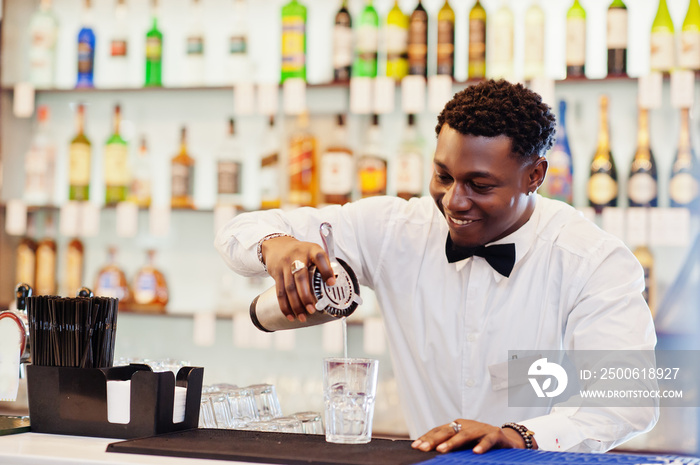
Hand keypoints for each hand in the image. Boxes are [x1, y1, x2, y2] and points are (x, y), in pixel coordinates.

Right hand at [261, 236, 335, 321]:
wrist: (277, 245)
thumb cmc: (301, 252)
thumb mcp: (313, 252)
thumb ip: (323, 265)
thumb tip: (333, 286)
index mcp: (311, 250)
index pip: (320, 257)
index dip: (326, 270)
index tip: (332, 283)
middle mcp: (297, 256)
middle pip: (301, 277)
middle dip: (306, 296)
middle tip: (312, 309)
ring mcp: (285, 265)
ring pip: (289, 288)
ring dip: (296, 305)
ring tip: (303, 317)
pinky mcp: (276, 273)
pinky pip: (280, 292)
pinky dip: (285, 306)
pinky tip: (291, 315)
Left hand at [411, 419, 535, 453]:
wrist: (507, 440)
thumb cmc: (480, 443)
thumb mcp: (463, 444)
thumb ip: (450, 446)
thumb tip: (428, 451)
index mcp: (457, 426)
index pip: (439, 431)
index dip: (427, 438)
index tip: (415, 446)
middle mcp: (467, 425)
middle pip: (448, 431)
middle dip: (435, 439)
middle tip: (424, 448)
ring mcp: (481, 429)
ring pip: (465, 435)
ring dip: (453, 442)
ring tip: (442, 450)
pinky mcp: (496, 435)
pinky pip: (488, 440)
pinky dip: (482, 445)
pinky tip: (476, 452)